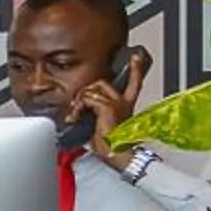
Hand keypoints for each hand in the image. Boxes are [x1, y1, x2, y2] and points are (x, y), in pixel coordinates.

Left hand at [76, 52, 148, 170]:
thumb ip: (93, 114)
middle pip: (103, 82)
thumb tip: (76, 114)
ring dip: (78, 102)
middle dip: (85, 91)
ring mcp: (117, 103)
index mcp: (125, 105)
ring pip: (91, 89)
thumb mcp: (99, 126)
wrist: (117, 155)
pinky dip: (77, 107)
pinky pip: (87, 98)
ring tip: (75, 116)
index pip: (134, 82)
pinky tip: (75, 118)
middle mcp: (124, 101)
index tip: (136, 56)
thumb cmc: (109, 145)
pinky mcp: (108, 107)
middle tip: (77, 106)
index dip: (136, 68)